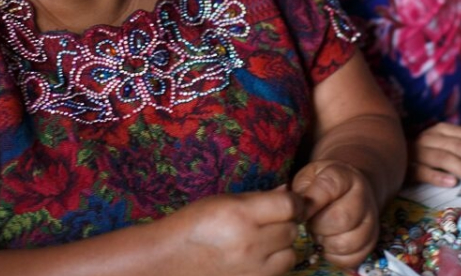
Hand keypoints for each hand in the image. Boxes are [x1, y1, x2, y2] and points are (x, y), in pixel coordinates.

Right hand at [173, 188, 304, 275]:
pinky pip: (279, 274)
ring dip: (283, 247)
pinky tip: (258, 258)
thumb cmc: (191, 225)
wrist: (166, 261)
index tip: (291, 203)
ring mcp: (251, 269)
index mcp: (240, 215)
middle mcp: (249, 243)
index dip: (295, 202)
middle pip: (291, 230)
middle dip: (286, 224)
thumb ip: (257, 198)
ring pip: (290, 255)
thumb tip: (288, 192)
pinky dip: (274, 265)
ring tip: (265, 242)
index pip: (289, 206)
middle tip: (271, 222)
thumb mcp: (221, 202)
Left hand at [291, 160, 379, 267]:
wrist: (349, 190)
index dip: (310, 204)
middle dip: (318, 226)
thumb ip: (299, 191)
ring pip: (347, 243)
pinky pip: (352, 258)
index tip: (299, 213)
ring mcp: (370, 221)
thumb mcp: (307, 177)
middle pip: (341, 219)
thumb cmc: (321, 185)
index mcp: (345, 176)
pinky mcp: (370, 242)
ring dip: (326, 242)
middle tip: (310, 222)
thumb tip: (294, 210)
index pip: (329, 188)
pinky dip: (334, 256)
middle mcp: (363, 197)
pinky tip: (328, 243)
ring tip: (320, 232)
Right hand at [410, 122, 460, 187]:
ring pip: (444, 157)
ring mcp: (416, 151)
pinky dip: (438, 176)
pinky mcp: (405, 167)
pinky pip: (422, 171)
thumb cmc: (424, 157)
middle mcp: (430, 137)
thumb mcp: (444, 148)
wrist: (389, 159)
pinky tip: (451, 183)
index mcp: (443, 130)